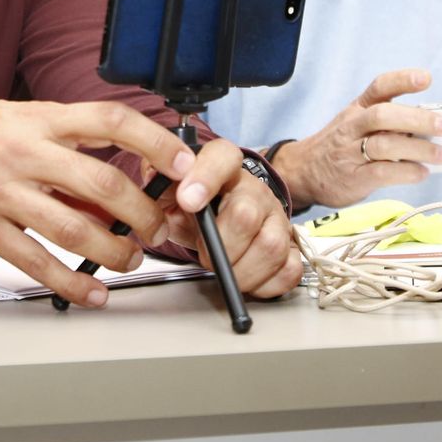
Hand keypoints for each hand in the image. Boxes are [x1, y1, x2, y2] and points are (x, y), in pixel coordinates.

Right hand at [0, 98, 196, 307]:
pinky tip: (90, 293)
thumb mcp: (23, 120)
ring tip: (128, 258)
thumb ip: (69, 148)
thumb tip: (119, 184)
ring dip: (114, 252)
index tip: (183, 164)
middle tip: (156, 226)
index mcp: (40, 119)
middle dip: (141, 213)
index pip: (110, 122)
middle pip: (101, 184)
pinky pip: (36, 264)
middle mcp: (23, 153)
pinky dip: (71, 284)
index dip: (155, 142)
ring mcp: (1, 194)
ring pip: (74, 231)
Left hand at [150, 139, 300, 298]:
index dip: (205, 178)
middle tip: (204, 254)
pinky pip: (289, 269)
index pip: (222, 158)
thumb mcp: (167, 188)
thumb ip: (157, 181)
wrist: (216, 213)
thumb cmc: (191, 202)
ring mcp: (275, 217)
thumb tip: (152, 179)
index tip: (187, 200)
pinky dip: (266, 284)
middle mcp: (253, 189)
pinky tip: (247, 278)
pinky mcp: (288, 245)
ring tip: (223, 270)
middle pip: (246, 214)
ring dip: (241, 271)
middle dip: (220, 246)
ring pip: (271, 246)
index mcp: (223, 167)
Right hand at [271, 69, 441, 208]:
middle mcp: (353, 126)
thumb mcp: (358, 124)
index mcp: (358, 108)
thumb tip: (432, 124)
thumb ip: (390, 122)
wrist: (303, 171)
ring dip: (417, 149)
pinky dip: (406, 172)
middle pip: (383, 115)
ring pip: (384, 144)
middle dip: (417, 119)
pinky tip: (420, 173)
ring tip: (439, 155)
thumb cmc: (341, 146)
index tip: (426, 78)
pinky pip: (382, 173)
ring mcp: (351, 152)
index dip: (403, 80)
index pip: (379, 87)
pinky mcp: (354, 177)